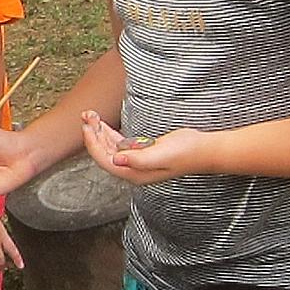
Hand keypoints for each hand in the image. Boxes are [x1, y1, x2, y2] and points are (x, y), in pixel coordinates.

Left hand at [80, 110, 206, 184]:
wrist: (203, 149)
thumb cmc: (186, 153)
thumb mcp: (161, 154)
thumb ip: (139, 159)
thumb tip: (117, 160)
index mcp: (135, 173)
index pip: (105, 160)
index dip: (93, 144)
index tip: (87, 127)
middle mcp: (133, 169)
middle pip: (104, 153)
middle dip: (93, 134)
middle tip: (87, 115)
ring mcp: (137, 161)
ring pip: (110, 146)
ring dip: (99, 131)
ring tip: (91, 115)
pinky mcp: (142, 152)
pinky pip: (119, 143)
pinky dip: (110, 133)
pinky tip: (104, 124)